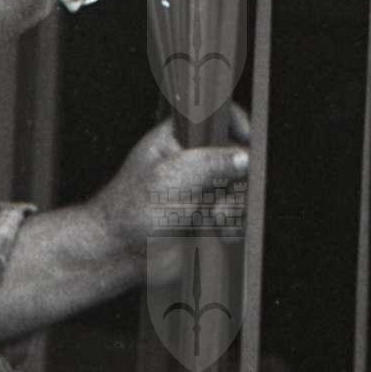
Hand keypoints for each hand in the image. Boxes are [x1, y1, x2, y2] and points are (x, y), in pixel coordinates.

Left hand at [89, 104, 250, 259]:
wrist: (120, 253)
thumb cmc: (134, 207)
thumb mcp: (175, 176)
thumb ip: (213, 161)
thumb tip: (246, 156)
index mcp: (176, 138)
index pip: (214, 118)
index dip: (237, 125)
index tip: (249, 142)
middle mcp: (191, 162)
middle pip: (234, 157)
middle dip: (237, 178)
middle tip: (225, 193)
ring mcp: (199, 191)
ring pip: (237, 190)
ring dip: (233, 205)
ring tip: (215, 218)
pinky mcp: (204, 219)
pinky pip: (233, 217)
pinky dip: (232, 225)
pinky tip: (219, 233)